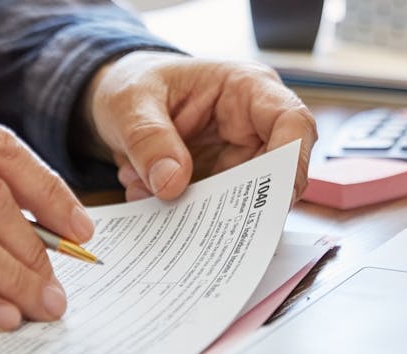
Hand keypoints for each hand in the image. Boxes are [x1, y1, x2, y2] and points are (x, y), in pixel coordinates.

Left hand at [81, 51, 316, 200]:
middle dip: (239, 202)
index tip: (274, 198)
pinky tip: (143, 194)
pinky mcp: (214, 183)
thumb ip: (148, 139)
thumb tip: (172, 183)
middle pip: (274, 174)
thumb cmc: (132, 83)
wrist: (114, 100)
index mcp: (246, 88)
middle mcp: (250, 126)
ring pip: (240, 201)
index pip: (292, 122)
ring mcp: (234, 158)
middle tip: (198, 218)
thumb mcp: (130, 103)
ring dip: (197, 210)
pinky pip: (210, 210)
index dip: (293, 161)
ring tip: (148, 192)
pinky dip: (179, 213)